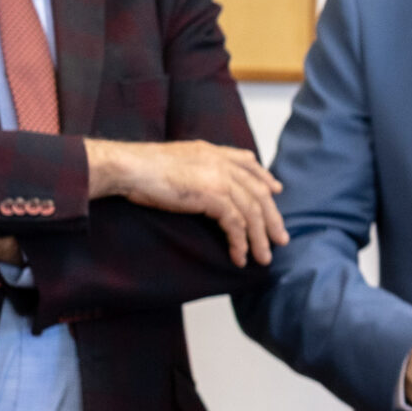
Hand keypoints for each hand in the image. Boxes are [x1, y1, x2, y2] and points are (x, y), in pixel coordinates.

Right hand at [86, 139, 286, 266]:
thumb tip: (200, 179)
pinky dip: (240, 243)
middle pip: (258, 193)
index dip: (264, 178)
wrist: (130, 167)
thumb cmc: (143, 167)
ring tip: (264, 258)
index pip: (248, 163)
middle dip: (272, 218)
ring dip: (259, 238)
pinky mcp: (214, 196)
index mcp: (213, 152)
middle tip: (281, 239)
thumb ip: (197, 165)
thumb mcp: (177, 159)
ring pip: (252, 212)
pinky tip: (239, 257)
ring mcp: (221, 179)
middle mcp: (222, 164)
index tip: (276, 191)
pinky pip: (236, 224)